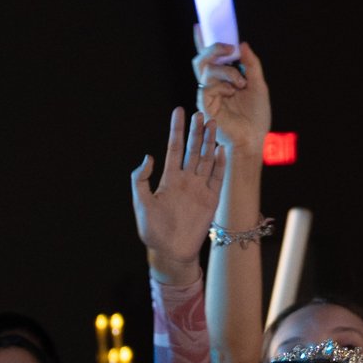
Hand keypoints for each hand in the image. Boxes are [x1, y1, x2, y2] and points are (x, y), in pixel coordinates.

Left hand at [132, 108, 225, 283]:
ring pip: (206, 160)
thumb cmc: (153, 230)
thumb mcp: (141, 203)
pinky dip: (220, 164)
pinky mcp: (211, 200)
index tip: (179, 111)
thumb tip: (148, 157)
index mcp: (169, 179)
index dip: (177, 130)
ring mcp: (200, 189)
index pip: (174, 148)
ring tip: (212, 124)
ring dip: (209, 142)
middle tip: (201, 113)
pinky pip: (217, 178)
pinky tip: (220, 150)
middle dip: (196, 132)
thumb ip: (141, 180)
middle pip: (193, 150)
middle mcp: (186, 180)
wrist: (171, 251)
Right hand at [193, 34, 270, 151]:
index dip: (203, 41)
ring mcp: (208, 94)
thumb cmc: (256, 116)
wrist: (254, 139)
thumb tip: (242, 44)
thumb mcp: (258, 85)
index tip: (199, 25)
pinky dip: (222, 84)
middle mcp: (213, 85)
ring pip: (207, 68)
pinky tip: (233, 92)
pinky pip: (207, 85)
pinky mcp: (205, 105)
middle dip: (214, 47)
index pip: (210, 57)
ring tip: (241, 82)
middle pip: (202, 59)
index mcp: (224, 79)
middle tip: (229, 48)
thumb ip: (251, 65)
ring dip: (227, 70)